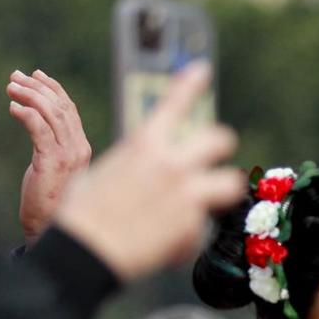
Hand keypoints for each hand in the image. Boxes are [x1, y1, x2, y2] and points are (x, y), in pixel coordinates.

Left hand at [8, 69, 91, 243]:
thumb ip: (50, 147)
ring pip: (51, 113)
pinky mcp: (52, 163)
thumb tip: (35, 125)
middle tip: (14, 77)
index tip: (35, 74)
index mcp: (82, 149)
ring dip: (29, 95)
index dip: (54, 88)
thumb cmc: (48, 203)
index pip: (70, 110)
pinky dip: (26, 114)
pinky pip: (39, 129)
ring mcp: (69, 156)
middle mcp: (80, 149)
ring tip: (10, 87)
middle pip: (61, 106)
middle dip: (37, 86)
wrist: (51, 230)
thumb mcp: (52, 169)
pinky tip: (12, 108)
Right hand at [52, 62, 245, 280]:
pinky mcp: (194, 223)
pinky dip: (188, 236)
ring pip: (232, 182)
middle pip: (220, 139)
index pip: (172, 104)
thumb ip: (136, 165)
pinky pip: (204, 225)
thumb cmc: (85, 213)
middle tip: (217, 155)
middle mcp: (170, 163)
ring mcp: (187, 193)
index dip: (190, 84)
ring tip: (209, 198)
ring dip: (224, 188)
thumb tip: (148, 169)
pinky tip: (167, 244)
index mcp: (143, 145)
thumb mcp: (104, 172)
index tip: (202, 69)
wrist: (86, 249)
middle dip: (221, 146)